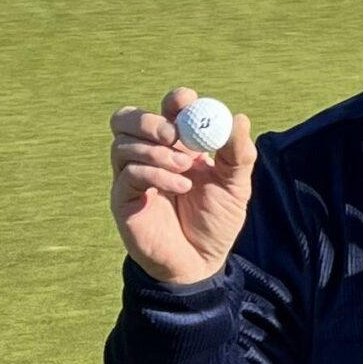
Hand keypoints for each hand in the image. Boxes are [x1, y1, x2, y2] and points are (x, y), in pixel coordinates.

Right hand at [109, 86, 256, 285]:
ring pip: (122, 144)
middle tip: (173, 133)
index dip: (173, 101)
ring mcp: (132, 176)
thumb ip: (238, 154)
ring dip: (155, 151)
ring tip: (185, 169)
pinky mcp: (123, 198)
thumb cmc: (216, 220)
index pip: (164, 110)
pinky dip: (154, 174)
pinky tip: (180, 186)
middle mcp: (149, 154)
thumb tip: (239, 119)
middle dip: (149, 121)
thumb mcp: (235, 186)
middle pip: (126, 119)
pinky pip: (127, 174)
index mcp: (176, 144)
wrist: (200, 262)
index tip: (185, 102)